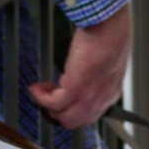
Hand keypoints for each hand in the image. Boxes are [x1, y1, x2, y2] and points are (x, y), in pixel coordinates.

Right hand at [27, 4, 131, 129]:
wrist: (110, 26)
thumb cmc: (110, 35)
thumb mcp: (107, 61)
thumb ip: (96, 73)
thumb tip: (79, 73)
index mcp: (110, 93)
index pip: (88, 116)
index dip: (70, 109)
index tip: (60, 97)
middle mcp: (100, 99)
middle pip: (73, 122)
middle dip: (56, 112)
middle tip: (47, 96)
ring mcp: (89, 96)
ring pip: (63, 117)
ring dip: (47, 105)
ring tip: (41, 90)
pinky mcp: (76, 87)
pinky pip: (53, 103)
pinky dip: (41, 97)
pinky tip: (37, 86)